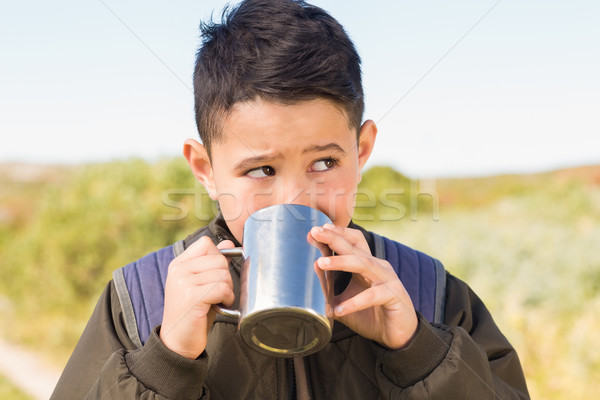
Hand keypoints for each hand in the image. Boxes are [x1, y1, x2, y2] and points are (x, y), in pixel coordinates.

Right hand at [160, 237, 234, 358]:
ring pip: (223, 274)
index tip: (215, 276)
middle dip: (225, 277)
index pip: (206, 244)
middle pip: (219, 259)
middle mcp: (179, 269)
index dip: (218, 258)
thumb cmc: (193, 313)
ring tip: (217, 301)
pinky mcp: (192, 296)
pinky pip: (222, 288)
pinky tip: (219, 306)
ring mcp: (183, 281)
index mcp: (179, 264)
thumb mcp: (203, 284)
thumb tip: (229, 244)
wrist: (178, 342)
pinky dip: (227, 298)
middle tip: (218, 294)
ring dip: (227, 290)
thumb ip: (213, 264)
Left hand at [310, 224, 417, 348]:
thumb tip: (314, 266)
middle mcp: (377, 266)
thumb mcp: (344, 300)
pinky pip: (371, 296)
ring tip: (321, 263)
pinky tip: (337, 310)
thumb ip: (330, 287)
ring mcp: (387, 279)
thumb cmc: (370, 314)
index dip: (336, 234)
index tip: (316, 229)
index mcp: (367, 264)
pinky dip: (353, 303)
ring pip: (362, 265)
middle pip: (355, 247)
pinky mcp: (393, 295)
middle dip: (334, 238)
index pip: (353, 241)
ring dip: (340, 262)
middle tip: (315, 232)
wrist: (397, 335)